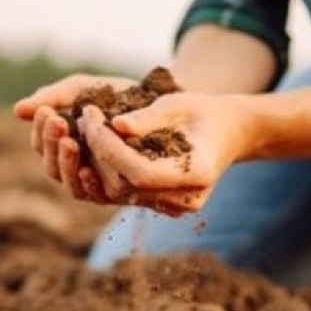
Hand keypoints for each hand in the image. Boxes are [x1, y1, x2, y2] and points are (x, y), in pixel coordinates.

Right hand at [13, 74, 136, 202]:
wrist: (164, 102)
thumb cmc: (120, 95)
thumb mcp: (84, 89)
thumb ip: (54, 97)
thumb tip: (17, 110)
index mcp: (64, 144)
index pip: (42, 145)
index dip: (41, 131)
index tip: (47, 111)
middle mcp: (78, 167)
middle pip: (52, 167)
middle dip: (52, 144)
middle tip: (58, 122)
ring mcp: (97, 182)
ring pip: (71, 185)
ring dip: (67, 164)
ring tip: (70, 142)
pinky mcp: (120, 193)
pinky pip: (98, 195)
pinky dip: (89, 184)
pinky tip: (88, 169)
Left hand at [76, 92, 252, 216]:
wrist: (226, 132)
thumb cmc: (203, 112)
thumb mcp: (179, 104)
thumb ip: (148, 117)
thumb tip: (115, 125)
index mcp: (198, 174)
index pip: (140, 172)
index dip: (110, 148)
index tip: (92, 118)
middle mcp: (187, 199)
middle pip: (125, 187)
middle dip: (98, 151)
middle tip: (84, 118)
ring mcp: (174, 206)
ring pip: (118, 194)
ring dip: (95, 162)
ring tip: (87, 127)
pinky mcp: (160, 205)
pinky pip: (124, 193)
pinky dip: (105, 170)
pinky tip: (95, 145)